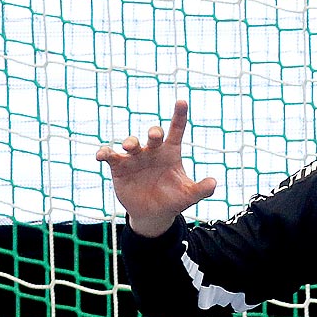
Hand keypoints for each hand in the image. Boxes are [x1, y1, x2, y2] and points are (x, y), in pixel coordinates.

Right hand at [95, 99, 217, 238]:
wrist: (152, 214)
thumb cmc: (171, 200)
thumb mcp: (188, 195)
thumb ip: (201, 189)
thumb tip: (214, 182)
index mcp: (170, 152)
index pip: (177, 130)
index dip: (179, 116)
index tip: (182, 101)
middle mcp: (152, 150)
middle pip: (153, 134)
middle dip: (154, 132)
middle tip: (155, 136)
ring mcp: (135, 158)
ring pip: (131, 142)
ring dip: (130, 142)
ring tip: (129, 147)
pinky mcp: (119, 167)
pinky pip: (110, 156)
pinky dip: (105, 153)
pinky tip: (101, 156)